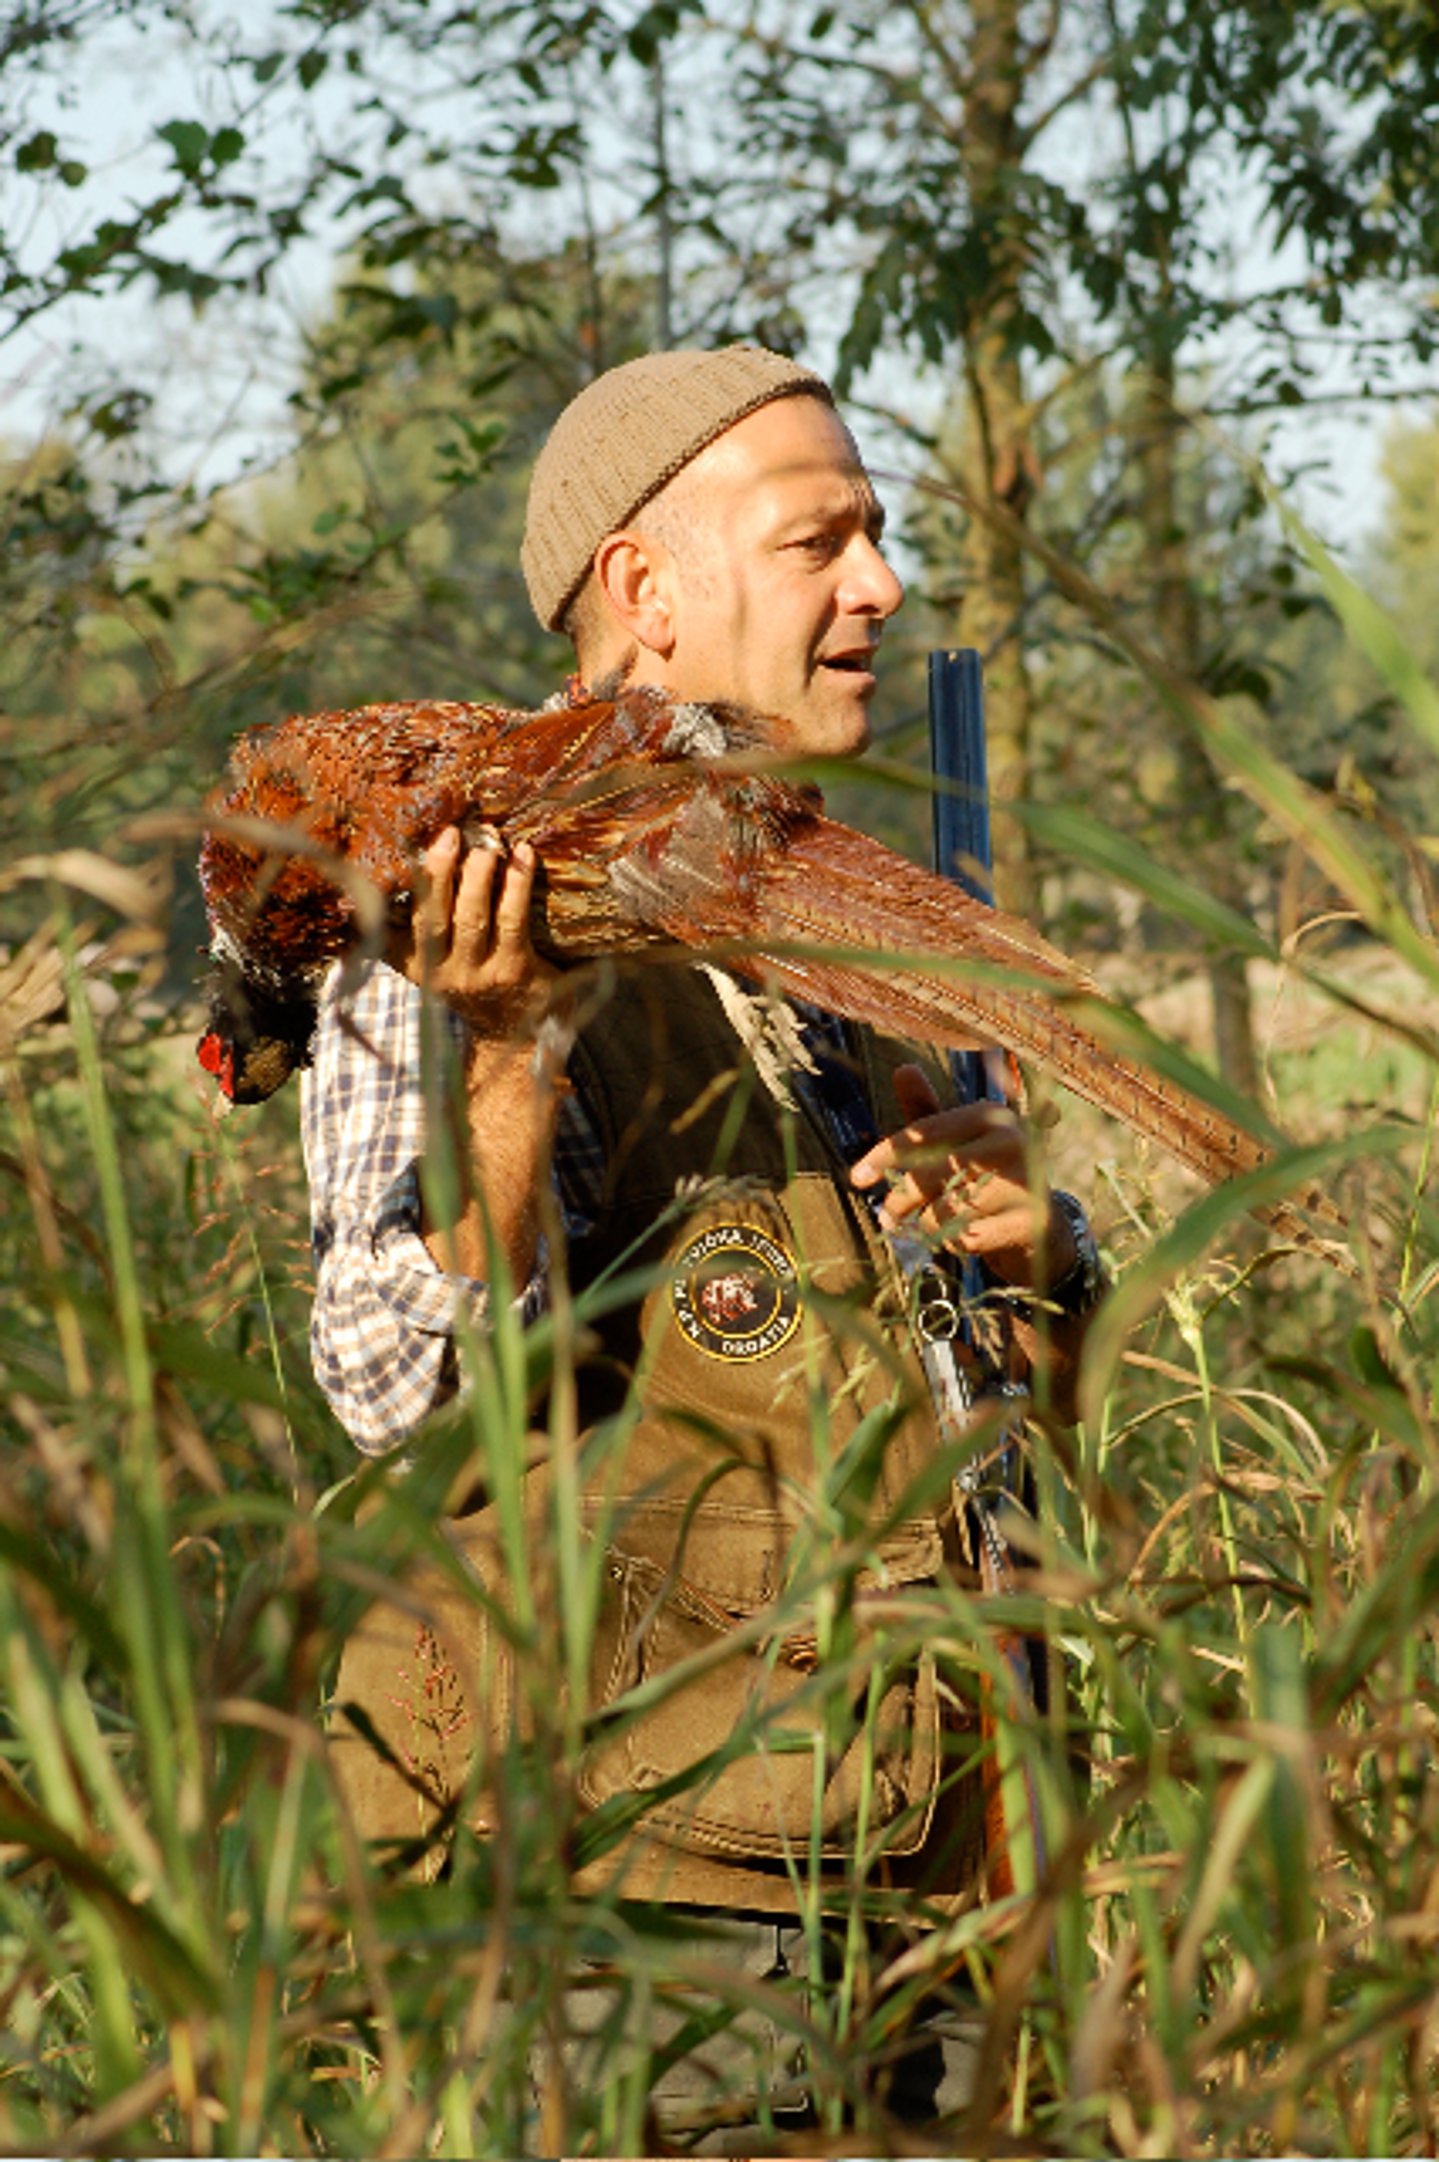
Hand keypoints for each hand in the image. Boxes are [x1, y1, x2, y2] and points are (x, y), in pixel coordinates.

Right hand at [389, 824, 557, 1039]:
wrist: (514, 1036)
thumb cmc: (473, 984)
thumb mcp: (432, 965)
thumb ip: (408, 932)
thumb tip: (367, 886)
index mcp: (414, 964)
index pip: (392, 924)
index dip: (390, 889)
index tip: (393, 851)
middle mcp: (440, 972)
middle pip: (432, 916)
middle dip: (437, 871)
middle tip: (449, 834)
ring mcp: (477, 974)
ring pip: (471, 915)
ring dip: (478, 874)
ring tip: (488, 843)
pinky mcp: (512, 970)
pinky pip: (512, 920)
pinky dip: (517, 883)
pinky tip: (523, 855)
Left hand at [850, 1063, 1075, 1289]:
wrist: (1038, 1224)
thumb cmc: (984, 1174)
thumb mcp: (955, 1140)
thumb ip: (925, 1111)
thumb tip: (902, 1069)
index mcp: (989, 1114)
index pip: (925, 1133)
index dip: (884, 1155)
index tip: (856, 1178)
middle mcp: (1011, 1141)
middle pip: (932, 1175)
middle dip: (900, 1199)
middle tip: (886, 1217)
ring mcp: (1026, 1181)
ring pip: (946, 1211)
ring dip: (931, 1224)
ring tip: (942, 1221)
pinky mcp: (1032, 1221)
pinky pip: (968, 1239)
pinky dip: (957, 1244)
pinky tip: (968, 1236)